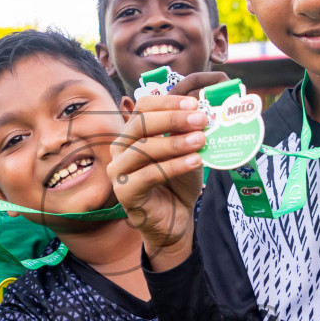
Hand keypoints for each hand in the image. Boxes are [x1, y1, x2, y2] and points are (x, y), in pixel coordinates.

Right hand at [108, 76, 223, 268]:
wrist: (175, 218)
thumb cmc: (178, 182)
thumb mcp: (185, 151)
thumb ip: (186, 133)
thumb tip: (200, 112)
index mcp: (132, 134)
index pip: (143, 107)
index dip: (168, 102)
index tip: (194, 104)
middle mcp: (120, 149)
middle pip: (141, 124)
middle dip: (173, 119)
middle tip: (200, 119)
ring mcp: (118, 171)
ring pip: (143, 149)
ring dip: (175, 142)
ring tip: (201, 140)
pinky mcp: (124, 192)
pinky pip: (149, 174)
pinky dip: (174, 166)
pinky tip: (195, 161)